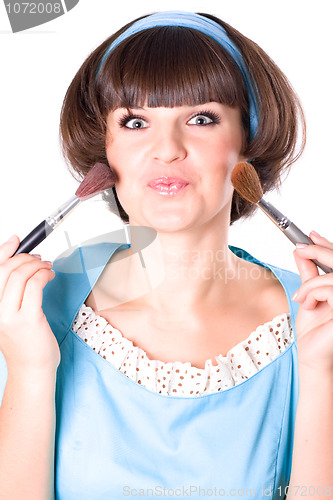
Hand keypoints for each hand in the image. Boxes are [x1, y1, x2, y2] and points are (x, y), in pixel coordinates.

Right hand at [0, 235, 59, 375]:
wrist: (31, 371)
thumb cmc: (25, 345)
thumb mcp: (12, 316)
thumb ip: (14, 294)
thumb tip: (22, 267)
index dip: (4, 250)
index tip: (16, 240)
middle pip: (6, 270)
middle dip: (26, 257)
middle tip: (39, 259)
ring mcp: (10, 315)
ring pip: (21, 275)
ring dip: (38, 265)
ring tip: (47, 267)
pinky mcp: (28, 319)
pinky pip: (35, 286)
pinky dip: (44, 275)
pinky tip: (50, 275)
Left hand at [292, 231, 332, 373]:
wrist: (312, 355)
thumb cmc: (315, 330)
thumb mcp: (309, 295)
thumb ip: (308, 273)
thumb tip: (300, 252)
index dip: (328, 246)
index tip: (311, 235)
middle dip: (318, 252)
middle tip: (300, 249)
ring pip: (331, 277)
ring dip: (310, 284)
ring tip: (300, 298)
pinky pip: (329, 290)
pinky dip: (313, 294)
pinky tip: (307, 305)